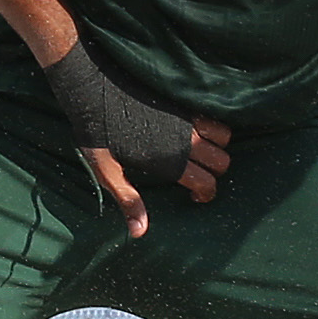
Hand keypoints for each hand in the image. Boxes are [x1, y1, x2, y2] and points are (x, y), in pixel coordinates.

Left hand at [41, 43, 230, 238]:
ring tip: (199, 152)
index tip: (195, 197)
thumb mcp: (107, 170)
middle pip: (223, 161)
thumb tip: (140, 233)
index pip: (208, 183)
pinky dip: (213, 125)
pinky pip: (213, 114)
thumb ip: (128, 200)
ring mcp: (187, 117)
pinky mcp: (182, 99)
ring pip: (224, 136)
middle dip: (215, 172)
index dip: (206, 195)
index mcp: (169, 160)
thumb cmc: (96, 130)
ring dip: (218, 147)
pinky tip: (195, 130)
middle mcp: (184, 139)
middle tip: (197, 175)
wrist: (93, 85)